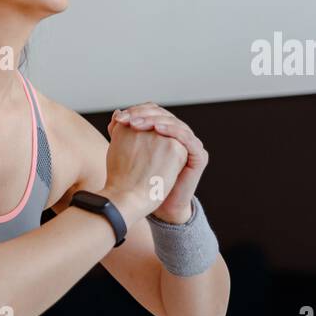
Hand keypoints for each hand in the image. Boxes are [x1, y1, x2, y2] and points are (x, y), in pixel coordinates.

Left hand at [108, 103, 208, 222]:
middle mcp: (179, 135)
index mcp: (164, 131)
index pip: (153, 113)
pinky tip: (157, 130)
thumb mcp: (129, 152)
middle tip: (127, 120)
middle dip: (143, 115)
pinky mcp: (199, 156)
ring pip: (174, 123)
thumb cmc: (138, 180)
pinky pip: (187, 138)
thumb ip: (123, 134)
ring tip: (137, 124)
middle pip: (164, 115)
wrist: (151, 204)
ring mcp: (191, 144)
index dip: (137, 111)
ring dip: (154, 121)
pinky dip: (172, 131)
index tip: (119, 118)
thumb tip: (116, 113)